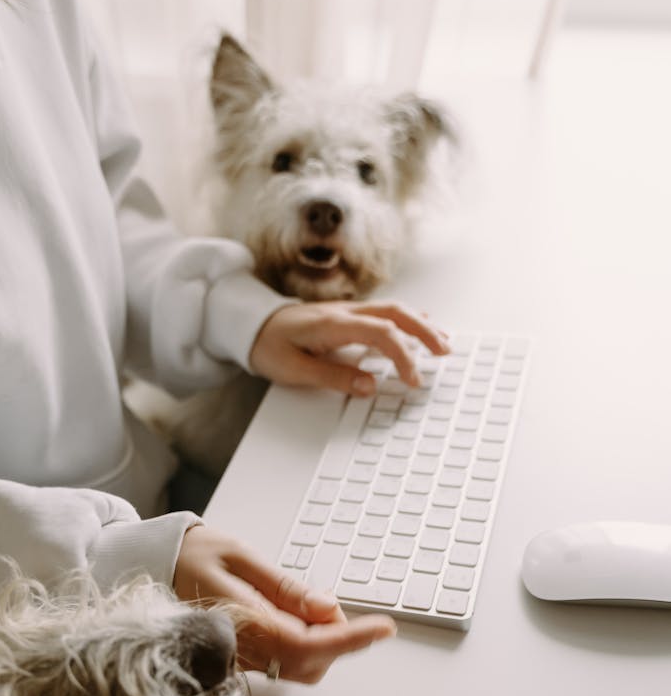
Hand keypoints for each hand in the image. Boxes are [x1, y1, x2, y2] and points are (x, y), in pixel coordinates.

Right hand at [173, 525, 394, 682]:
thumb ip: (285, 588)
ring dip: (320, 642)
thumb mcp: (242, 557)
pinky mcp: (242, 659)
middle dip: (335, 638)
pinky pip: (284, 663)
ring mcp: (241, 659)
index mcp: (240, 620)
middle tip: (328, 601)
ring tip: (308, 605)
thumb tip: (327, 610)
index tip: (383, 627)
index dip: (350, 639)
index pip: (307, 643)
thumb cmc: (195, 554)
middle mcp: (241, 649)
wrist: (154, 564)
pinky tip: (295, 616)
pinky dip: (304, 644)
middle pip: (309, 663)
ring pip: (300, 667)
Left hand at [249, 300, 448, 395]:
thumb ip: (333, 377)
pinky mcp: (346, 314)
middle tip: (445, 352)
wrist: (250, 324)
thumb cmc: (268, 345)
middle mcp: (345, 311)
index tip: (413, 379)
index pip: (382, 333)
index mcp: (333, 324)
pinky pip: (383, 312)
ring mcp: (347, 310)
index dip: (403, 356)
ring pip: (393, 309)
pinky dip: (407, 319)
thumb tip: (369, 386)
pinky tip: (420, 325)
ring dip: (421, 323)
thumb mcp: (294, 369)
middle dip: (425, 331)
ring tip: (442, 341)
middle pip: (396, 313)